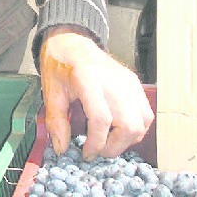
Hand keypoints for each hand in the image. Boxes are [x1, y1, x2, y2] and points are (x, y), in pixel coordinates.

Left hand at [39, 28, 152, 159]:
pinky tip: (119, 130)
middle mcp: (114, 81)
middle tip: (98, 150)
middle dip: (114, 146)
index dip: (95, 143)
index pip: (101, 119)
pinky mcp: (136, 84)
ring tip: (108, 141)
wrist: (72, 43)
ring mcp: (129, 82)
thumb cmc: (60, 66)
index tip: (86, 153)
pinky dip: (136, 129)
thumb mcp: (50, 93)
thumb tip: (62, 149)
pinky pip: (146, 114)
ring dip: (127, 140)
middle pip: (128, 124)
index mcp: (89, 80)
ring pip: (141, 123)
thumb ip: (56, 122)